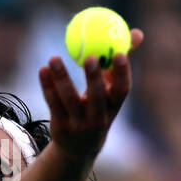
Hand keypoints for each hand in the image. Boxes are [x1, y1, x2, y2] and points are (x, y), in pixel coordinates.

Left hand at [38, 29, 143, 161]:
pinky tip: (43, 70)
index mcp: (114, 107)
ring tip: (54, 58)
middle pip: (97, 97)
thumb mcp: (110, 90)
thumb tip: (137, 32)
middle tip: (89, 56)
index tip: (120, 53)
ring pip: (69, 98)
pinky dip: (47, 85)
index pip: (122, 90)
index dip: (122, 73)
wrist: (79, 148)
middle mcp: (99, 118)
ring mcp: (79, 124)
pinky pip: (53, 102)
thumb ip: (119, 62)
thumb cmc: (99, 108)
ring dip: (61, 77)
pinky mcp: (60, 126)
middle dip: (94, 77)